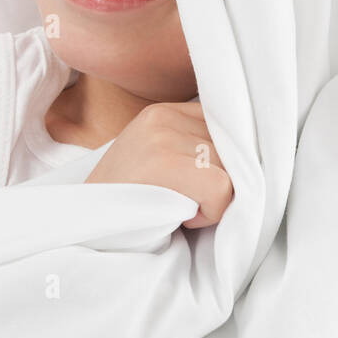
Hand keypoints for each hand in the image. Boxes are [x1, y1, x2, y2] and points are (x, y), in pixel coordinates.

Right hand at [85, 100, 232, 228]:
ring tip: (178, 206)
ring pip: (233, 169)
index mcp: (164, 111)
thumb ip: (195, 147)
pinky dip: (209, 213)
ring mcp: (161, 136)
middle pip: (234, 147)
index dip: (224, 160)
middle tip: (184, 200)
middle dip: (219, 181)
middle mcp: (163, 115)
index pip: (227, 125)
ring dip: (213, 200)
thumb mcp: (158, 160)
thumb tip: (255, 152)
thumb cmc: (129, 203)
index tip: (202, 183)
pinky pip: (221, 189)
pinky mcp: (163, 162)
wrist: (82, 227)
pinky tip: (179, 216)